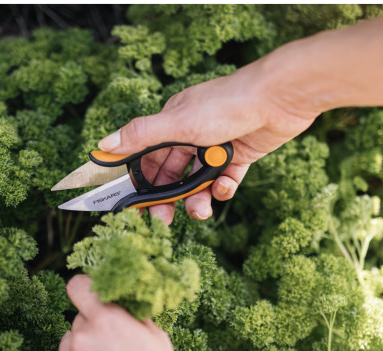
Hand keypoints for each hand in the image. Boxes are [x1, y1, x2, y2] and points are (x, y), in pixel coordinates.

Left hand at [27, 275, 193, 350]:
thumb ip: (127, 315)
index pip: (78, 286)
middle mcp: (83, 340)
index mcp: (107, 320)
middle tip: (112, 350)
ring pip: (64, 346)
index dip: (87, 291)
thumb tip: (113, 301)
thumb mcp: (154, 335)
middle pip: (77, 322)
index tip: (92, 299)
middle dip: (92, 331)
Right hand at [96, 57, 316, 223]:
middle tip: (163, 221)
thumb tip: (102, 146)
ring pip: (196, 183)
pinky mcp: (237, 156)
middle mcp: (190, 135)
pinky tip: (226, 185)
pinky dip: (222, 188)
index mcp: (171, 124)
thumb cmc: (227, 104)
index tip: (132, 207)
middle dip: (166, 200)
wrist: (280, 98)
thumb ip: (140, 136)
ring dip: (196, 200)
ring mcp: (214, 147)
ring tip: (201, 212)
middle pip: (169, 176)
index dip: (138, 184)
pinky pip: (222, 181)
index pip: (145, 159)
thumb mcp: (177, 122)